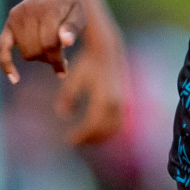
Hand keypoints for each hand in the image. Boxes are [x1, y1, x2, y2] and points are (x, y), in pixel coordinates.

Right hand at [0, 0, 86, 83]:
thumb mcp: (79, 14)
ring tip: (50, 47)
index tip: (64, 69)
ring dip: (38, 57)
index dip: (57, 60)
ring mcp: (16, 16)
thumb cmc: (70, 5)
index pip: (50, 43)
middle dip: (49, 57)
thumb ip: (72, 28)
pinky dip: (6, 64)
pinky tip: (15, 78)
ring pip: (26, 53)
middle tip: (60, 51)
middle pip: (37, 51)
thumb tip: (66, 43)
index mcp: (49, 9)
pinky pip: (1, 48)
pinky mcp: (9, 22)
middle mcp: (29, 11)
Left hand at [53, 29, 127, 146]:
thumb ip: (67, 96)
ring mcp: (123, 101)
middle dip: (90, 138)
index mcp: (104, 98)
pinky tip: (93, 128)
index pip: (93, 125)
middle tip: (75, 141)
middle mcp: (116, 102)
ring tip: (84, 137)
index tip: (68, 139)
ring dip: (100, 136)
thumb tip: (63, 115)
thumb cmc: (87, 63)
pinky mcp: (125, 100)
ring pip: (114, 128)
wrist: (107, 48)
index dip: (81, 135)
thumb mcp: (73, 77)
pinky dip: (108, 129)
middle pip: (104, 130)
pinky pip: (119, 122)